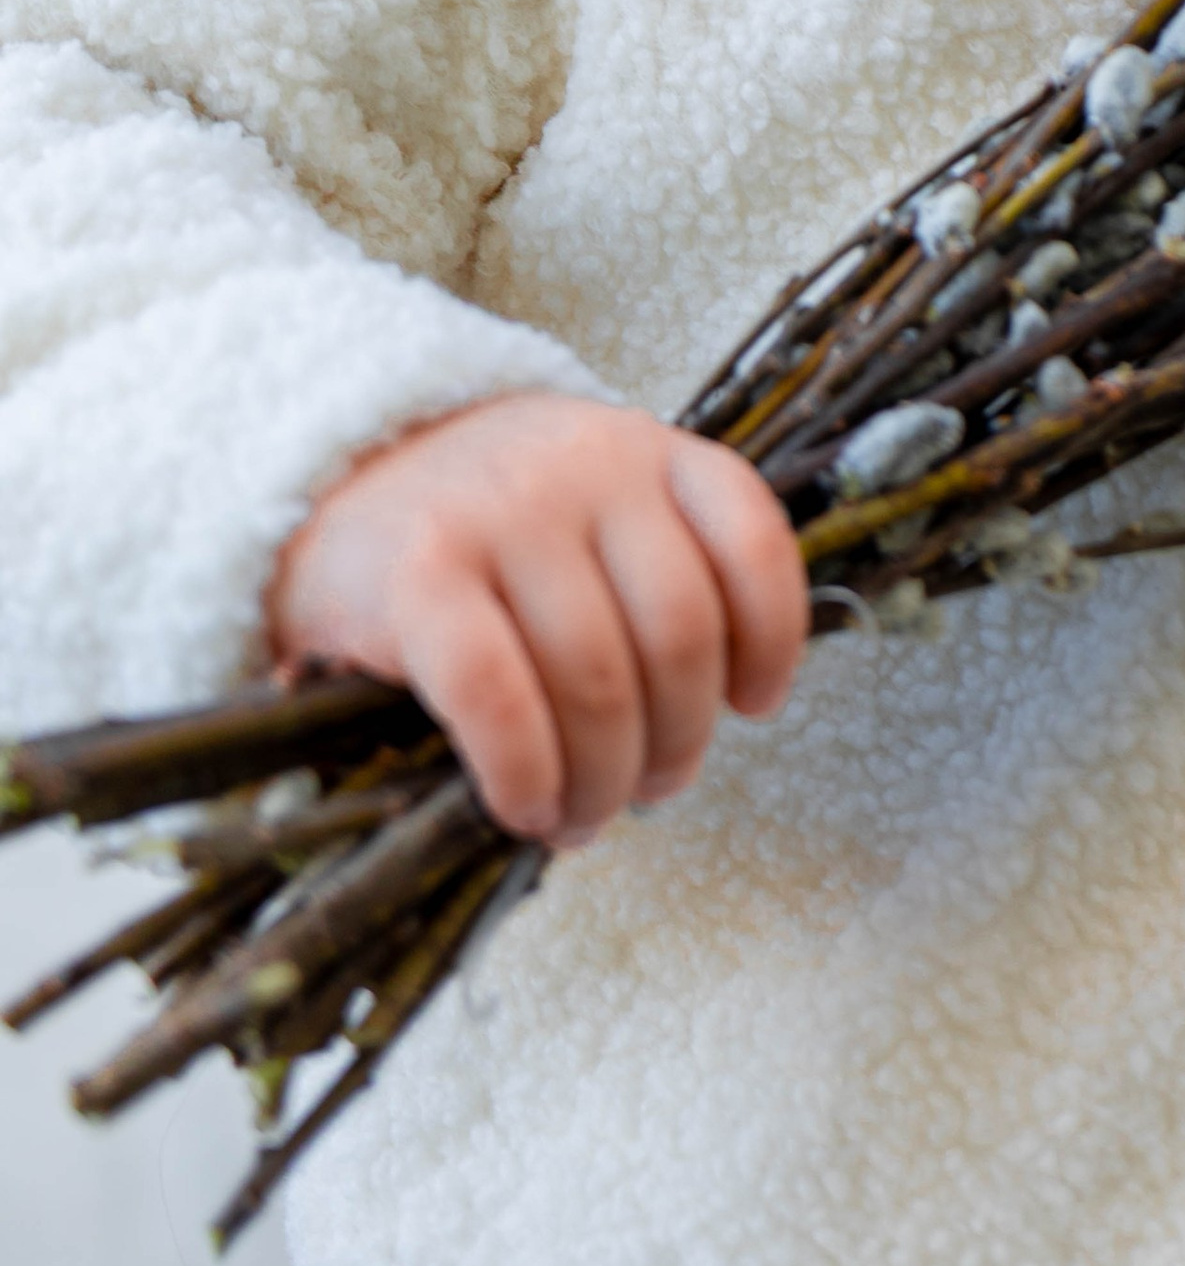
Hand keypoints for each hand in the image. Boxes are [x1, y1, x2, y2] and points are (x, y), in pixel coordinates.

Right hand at [268, 394, 808, 843]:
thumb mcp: (585, 506)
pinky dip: (524, 772)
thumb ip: (646, 572)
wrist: (331, 469)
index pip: (750, 540)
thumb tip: (706, 717)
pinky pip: (500, 697)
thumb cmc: (481, 521)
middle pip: (680, 635)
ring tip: (580, 816)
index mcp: (645, 449)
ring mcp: (502, 514)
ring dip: (601, 779)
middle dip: (676, 742)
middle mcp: (585, 466)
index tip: (754, 705)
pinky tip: (524, 805)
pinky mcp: (418, 574)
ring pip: (598, 678)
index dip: (772, 637)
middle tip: (645, 793)